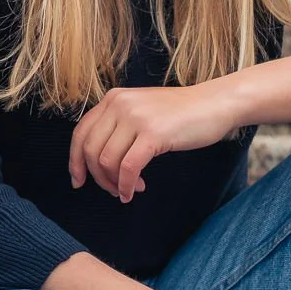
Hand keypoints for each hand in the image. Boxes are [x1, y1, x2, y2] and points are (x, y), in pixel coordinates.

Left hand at [69, 81, 236, 202]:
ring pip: (107, 161)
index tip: (79, 181)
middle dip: (98, 177)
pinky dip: (126, 185)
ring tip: (130, 189)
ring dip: (115, 183)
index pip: (81, 133)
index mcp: (113, 99)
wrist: (215, 104)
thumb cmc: (182, 114)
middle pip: (90, 150)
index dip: (75, 161)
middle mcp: (120, 104)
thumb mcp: (142, 111)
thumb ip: (119, 126)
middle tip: (112, 190)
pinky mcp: (153, 133)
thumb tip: (98, 160)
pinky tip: (134, 191)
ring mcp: (136, 118)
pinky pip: (128, 167)